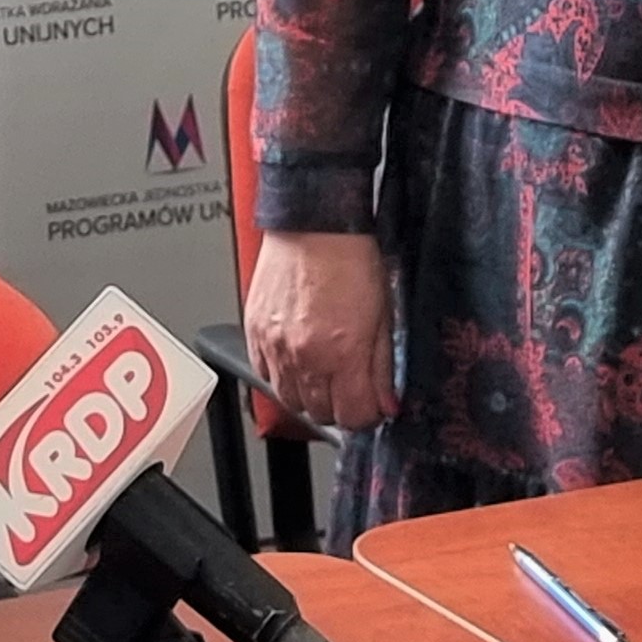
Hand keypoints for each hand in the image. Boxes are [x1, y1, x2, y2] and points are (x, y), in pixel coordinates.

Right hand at [242, 230, 397, 430]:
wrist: (313, 225)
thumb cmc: (350, 259)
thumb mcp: (383, 316)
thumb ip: (383, 367)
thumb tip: (386, 402)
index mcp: (343, 354)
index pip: (353, 417)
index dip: (367, 414)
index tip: (372, 404)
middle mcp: (305, 356)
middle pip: (320, 414)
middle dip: (339, 406)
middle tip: (349, 387)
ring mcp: (275, 346)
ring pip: (289, 399)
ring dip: (308, 394)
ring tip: (322, 372)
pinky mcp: (254, 331)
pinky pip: (263, 373)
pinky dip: (280, 374)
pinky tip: (296, 358)